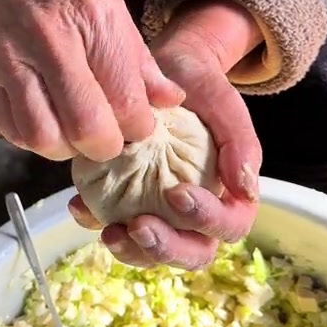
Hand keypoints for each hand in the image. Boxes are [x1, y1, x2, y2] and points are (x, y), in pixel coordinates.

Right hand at [0, 0, 182, 160]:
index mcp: (92, 15)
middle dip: (105, 146)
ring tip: (75, 132)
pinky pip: (16, 134)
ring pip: (46, 139)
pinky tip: (47, 120)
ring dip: (68, 148)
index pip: (126, 99)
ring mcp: (10, 63)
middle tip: (107, 137)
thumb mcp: (105, 3)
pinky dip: (38, 140)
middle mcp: (50, 38)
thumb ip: (137, 57)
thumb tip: (173, 101)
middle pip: (87, 126)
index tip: (136, 126)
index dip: (138, 127)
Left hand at [69, 0, 262, 267]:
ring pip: (151, 253)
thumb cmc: (200, 87)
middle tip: (138, 226)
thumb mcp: (223, 102)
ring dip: (131, 250)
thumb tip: (247, 190)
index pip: (229, 227)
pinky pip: (114, 228)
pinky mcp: (127, 205)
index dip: (206, 220)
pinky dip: (95, 223)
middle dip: (164, 248)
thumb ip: (240, 142)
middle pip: (191, 254)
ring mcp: (161, 215)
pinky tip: (80, 206)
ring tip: (109, 231)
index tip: (176, 194)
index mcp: (229, 196)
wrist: (165, 72)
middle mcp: (197, 215)